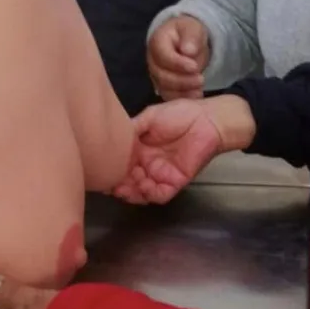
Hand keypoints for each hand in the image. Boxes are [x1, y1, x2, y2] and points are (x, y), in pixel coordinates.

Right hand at [114, 98, 229, 204]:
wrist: (206, 119)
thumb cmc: (180, 114)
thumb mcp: (150, 116)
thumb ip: (133, 128)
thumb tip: (113, 138)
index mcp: (140, 148)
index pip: (121, 163)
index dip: (112, 169)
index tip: (103, 170)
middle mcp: (147, 164)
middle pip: (128, 180)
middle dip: (118, 184)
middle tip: (111, 183)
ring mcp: (160, 174)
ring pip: (140, 191)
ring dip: (131, 191)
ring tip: (124, 187)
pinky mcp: (175, 182)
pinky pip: (159, 194)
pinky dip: (149, 194)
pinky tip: (143, 186)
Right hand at [147, 16, 210, 99]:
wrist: (187, 42)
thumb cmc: (188, 33)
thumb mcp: (193, 29)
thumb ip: (191, 37)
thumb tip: (188, 51)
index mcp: (157, 42)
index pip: (163, 55)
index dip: (178, 63)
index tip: (194, 67)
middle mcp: (153, 60)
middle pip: (162, 75)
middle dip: (182, 80)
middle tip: (201, 80)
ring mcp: (156, 75)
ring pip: (164, 88)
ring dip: (183, 91)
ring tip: (199, 89)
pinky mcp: (163, 86)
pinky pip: (169, 96)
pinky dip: (182, 98)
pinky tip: (196, 96)